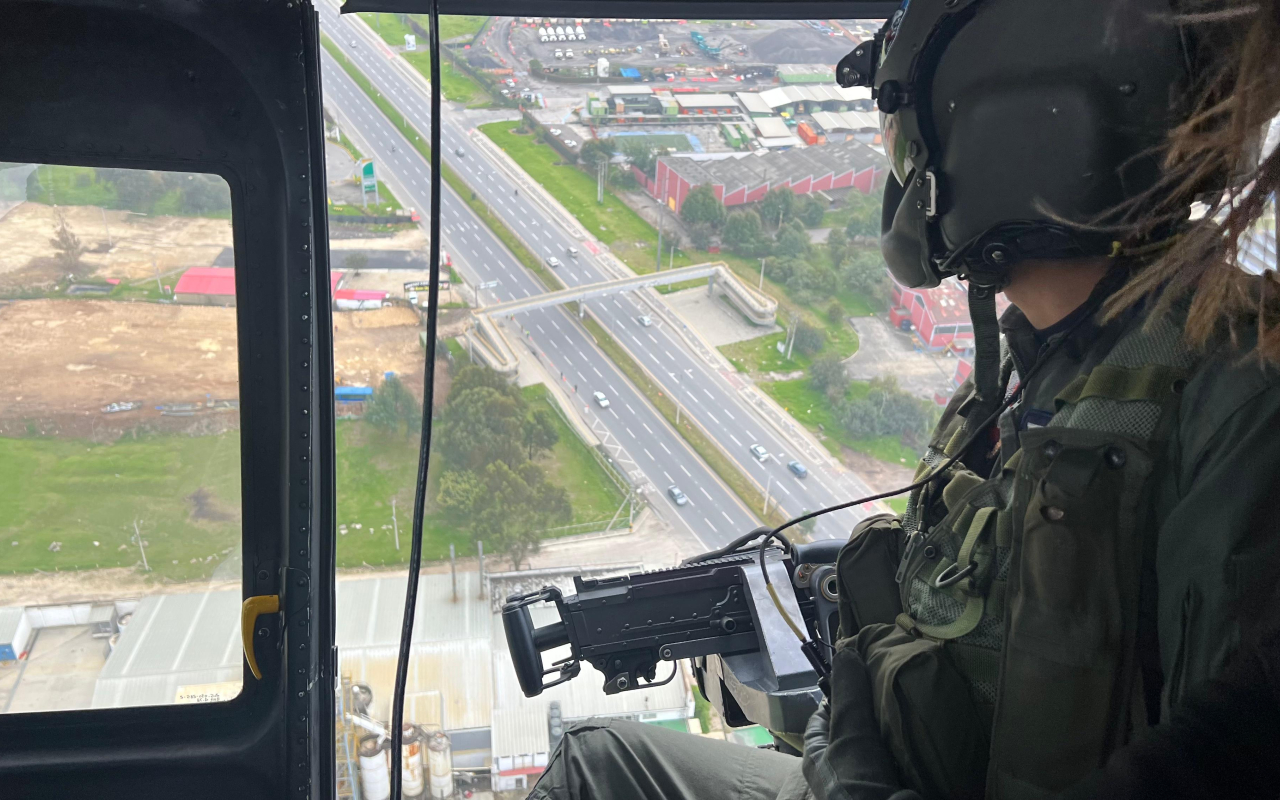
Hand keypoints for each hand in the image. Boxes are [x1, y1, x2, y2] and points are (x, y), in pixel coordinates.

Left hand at [802, 643, 918, 799]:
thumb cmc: (857, 785)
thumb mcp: (849, 735)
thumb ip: (848, 696)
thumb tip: (845, 653)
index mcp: (818, 756)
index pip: (823, 714)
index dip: (838, 690)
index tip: (860, 669)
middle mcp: (840, 768)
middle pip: (855, 727)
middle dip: (872, 706)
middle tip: (894, 680)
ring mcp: (869, 779)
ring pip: (881, 741)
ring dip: (895, 725)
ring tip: (914, 698)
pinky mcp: (895, 785)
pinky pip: (902, 757)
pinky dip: (912, 744)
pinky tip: (927, 728)